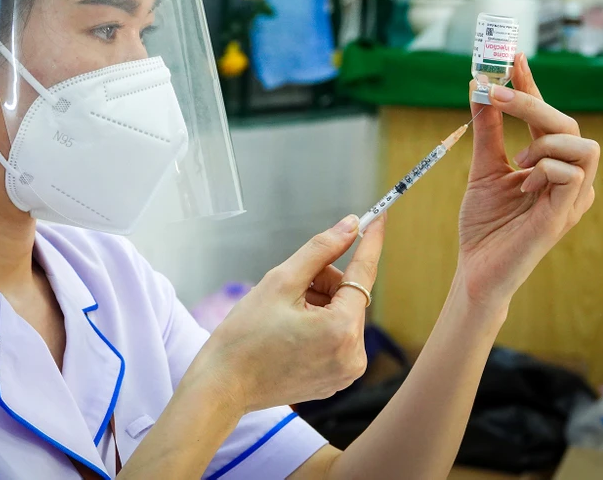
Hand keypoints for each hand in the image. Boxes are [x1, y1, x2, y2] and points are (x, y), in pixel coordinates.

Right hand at [197, 214, 385, 413]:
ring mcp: (346, 372)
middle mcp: (353, 355)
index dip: (370, 242)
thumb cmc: (245, 336)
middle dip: (324, 282)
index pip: (364, 273)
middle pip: (349, 296)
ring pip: (343, 316)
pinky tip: (290, 331)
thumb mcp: (280, 282)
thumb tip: (350, 225)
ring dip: (320, 303)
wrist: (222, 385)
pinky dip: (320, 325)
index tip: (379, 216)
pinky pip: (337, 338)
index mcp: (341, 329)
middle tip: (291, 285)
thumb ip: (320, 250)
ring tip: (284, 313)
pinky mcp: (336, 380)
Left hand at [457, 52, 598, 311]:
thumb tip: (480, 86)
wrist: (477, 268)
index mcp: (549, 163)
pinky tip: (524, 188)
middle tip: (494, 92)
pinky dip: (545, 170)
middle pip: (568, 123)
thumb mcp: (482, 167)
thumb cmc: (484, 223)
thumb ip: (487, 129)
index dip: (531, 83)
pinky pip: (572, 175)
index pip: (547, 114)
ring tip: (519, 164)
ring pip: (584, 145)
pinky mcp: (565, 215)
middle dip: (532, 102)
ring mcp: (572, 197)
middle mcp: (567, 177)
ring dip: (545, 142)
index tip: (513, 55)